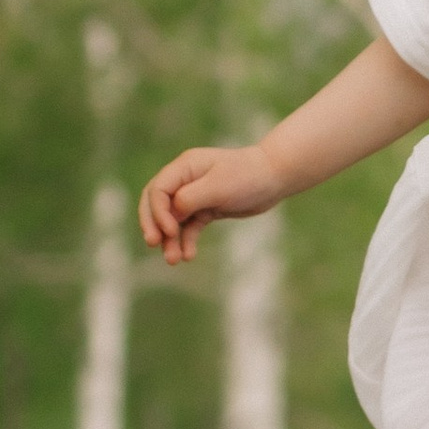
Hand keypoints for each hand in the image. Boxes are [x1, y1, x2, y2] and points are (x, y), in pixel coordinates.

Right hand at [138, 141, 281, 261]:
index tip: (171, 231)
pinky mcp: (207, 208)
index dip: (158, 212)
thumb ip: (191, 198)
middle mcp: (186, 180)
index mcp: (185, 167)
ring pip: (173, 219)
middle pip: (157, 204)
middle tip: (153, 244)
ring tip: (173, 260)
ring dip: (170, 240)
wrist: (274, 178)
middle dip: (153, 225)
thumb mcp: (218, 186)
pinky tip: (189, 256)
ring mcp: (195, 195)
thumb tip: (172, 212)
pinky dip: (187, 240)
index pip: (158, 190)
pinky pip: (190, 227)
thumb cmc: (247, 176)